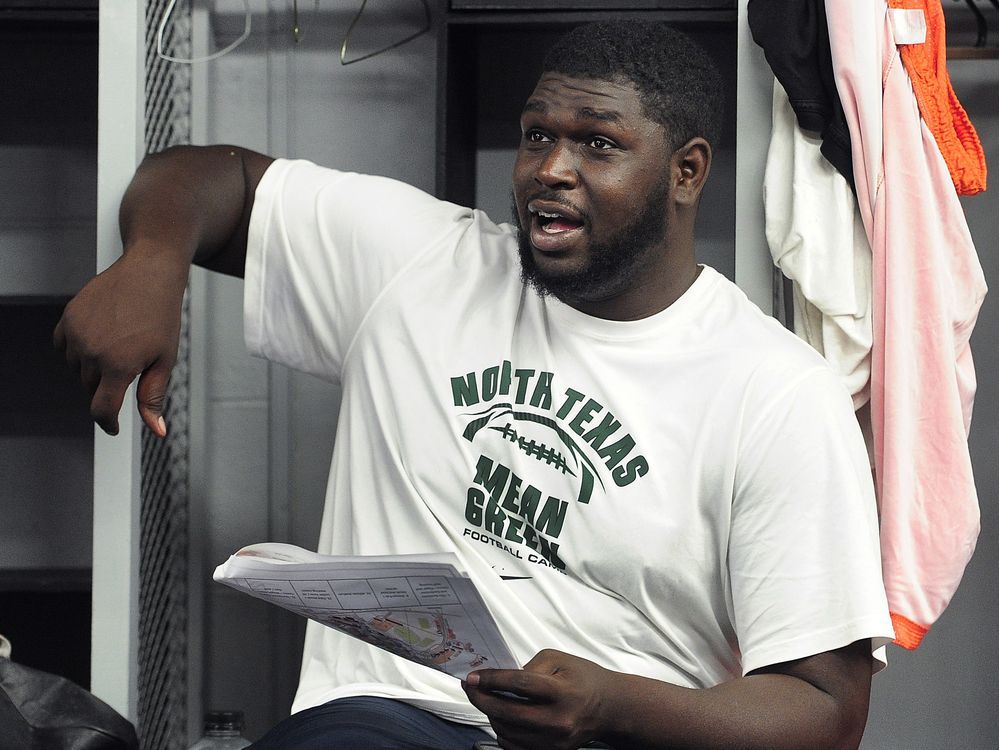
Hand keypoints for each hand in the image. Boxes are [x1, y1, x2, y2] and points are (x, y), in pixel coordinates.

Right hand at [53, 245, 188, 436]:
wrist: (150, 271)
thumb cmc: (162, 315)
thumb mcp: (165, 359)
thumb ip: (154, 397)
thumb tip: (156, 430)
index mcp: (118, 365)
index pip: (101, 409)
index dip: (108, 423)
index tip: (114, 427)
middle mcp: (92, 351)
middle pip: (91, 388)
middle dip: (108, 386)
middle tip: (131, 364)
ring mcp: (76, 333)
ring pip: (77, 369)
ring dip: (93, 367)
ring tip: (119, 345)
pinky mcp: (67, 318)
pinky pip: (64, 348)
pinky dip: (77, 350)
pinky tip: (98, 338)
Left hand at [462, 649, 615, 749]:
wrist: (608, 708)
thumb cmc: (583, 679)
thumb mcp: (559, 659)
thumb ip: (529, 667)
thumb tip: (501, 679)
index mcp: (562, 691)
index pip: (519, 686)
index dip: (491, 681)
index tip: (473, 677)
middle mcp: (559, 720)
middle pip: (508, 713)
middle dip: (482, 699)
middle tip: (470, 687)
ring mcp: (555, 741)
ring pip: (507, 732)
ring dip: (491, 715)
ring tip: (489, 700)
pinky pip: (515, 747)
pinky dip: (503, 732)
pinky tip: (503, 718)